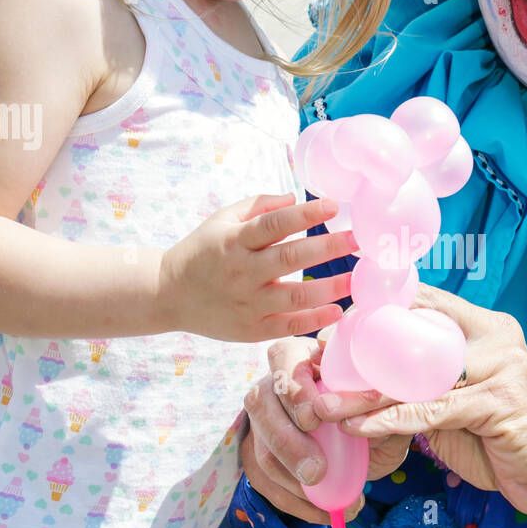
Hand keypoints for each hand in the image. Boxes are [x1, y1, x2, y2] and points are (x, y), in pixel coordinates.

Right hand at [158, 193, 356, 341]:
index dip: (305, 214)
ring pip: (295, 296)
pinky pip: (289, 325)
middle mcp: (242, 272)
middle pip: (291, 258)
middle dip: (328, 248)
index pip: (275, 224)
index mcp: (234, 241)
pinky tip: (338, 309)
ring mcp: (247, 303)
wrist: (168, 294)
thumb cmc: (203, 251)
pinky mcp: (251, 329)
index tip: (334, 206)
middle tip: (358, 239)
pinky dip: (315, 319)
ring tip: (355, 277)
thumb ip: (259, 206)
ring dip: (330, 287)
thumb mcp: (222, 220)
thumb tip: (296, 198)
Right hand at [239, 335, 411, 521]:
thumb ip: (384, 399)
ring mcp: (263, 419)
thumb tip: (370, 410)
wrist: (374, 433)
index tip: (315, 418)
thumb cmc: (379, 406)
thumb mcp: (388, 399)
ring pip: (259, 447)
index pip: (283, 357)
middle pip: (261, 405)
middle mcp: (275, 383)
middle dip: (288, 442)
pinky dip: (293, 501)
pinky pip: (263, 479)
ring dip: (290, 478)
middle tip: (317, 471)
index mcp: (305, 356)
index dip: (294, 389)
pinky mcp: (261, 452)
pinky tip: (322, 512)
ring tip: (327, 499)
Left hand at [322, 283, 526, 527]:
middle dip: (362, 352)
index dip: (376, 312)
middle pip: (415, 333)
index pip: (425, 302)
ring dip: (365, 393)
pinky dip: (392, 420)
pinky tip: (361, 428)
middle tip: (318, 366)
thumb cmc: (504, 441)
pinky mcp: (499, 402)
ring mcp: (501, 367)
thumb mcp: (457, 405)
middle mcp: (495, 338)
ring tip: (326, 405)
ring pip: (418, 375)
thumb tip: (364, 380)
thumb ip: (424, 385)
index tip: (333, 332)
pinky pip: (433, 409)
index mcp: (485, 328)